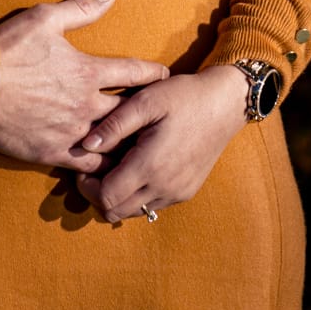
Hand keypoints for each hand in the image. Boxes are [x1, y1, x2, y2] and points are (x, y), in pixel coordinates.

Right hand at [0, 0, 171, 173]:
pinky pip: (86, 165)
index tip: (167, 77)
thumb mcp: (45, 19)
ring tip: (142, 148)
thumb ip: (82, 8)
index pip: (135, 73)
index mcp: (88, 71)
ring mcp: (71, 131)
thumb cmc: (7, 49)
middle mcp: (86, 104)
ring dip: (127, 143)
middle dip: (146, 113)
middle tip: (160, 117)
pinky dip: (100, 165)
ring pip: (113, 143)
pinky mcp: (51, 151)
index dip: (154, 74)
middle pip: (130, 111)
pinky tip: (110, 169)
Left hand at [73, 64, 248, 222]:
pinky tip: (138, 169)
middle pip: (116, 211)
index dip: (87, 186)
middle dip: (98, 194)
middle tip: (95, 169)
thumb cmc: (184, 96)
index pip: (106, 197)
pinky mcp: (186, 192)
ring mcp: (177, 192)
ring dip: (119, 197)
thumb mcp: (145, 101)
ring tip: (117, 168)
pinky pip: (152, 206)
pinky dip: (138, 195)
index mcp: (151, 165)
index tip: (84, 167)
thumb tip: (85, 146)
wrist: (226, 103)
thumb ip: (113, 126)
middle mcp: (165, 187)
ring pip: (134, 212)